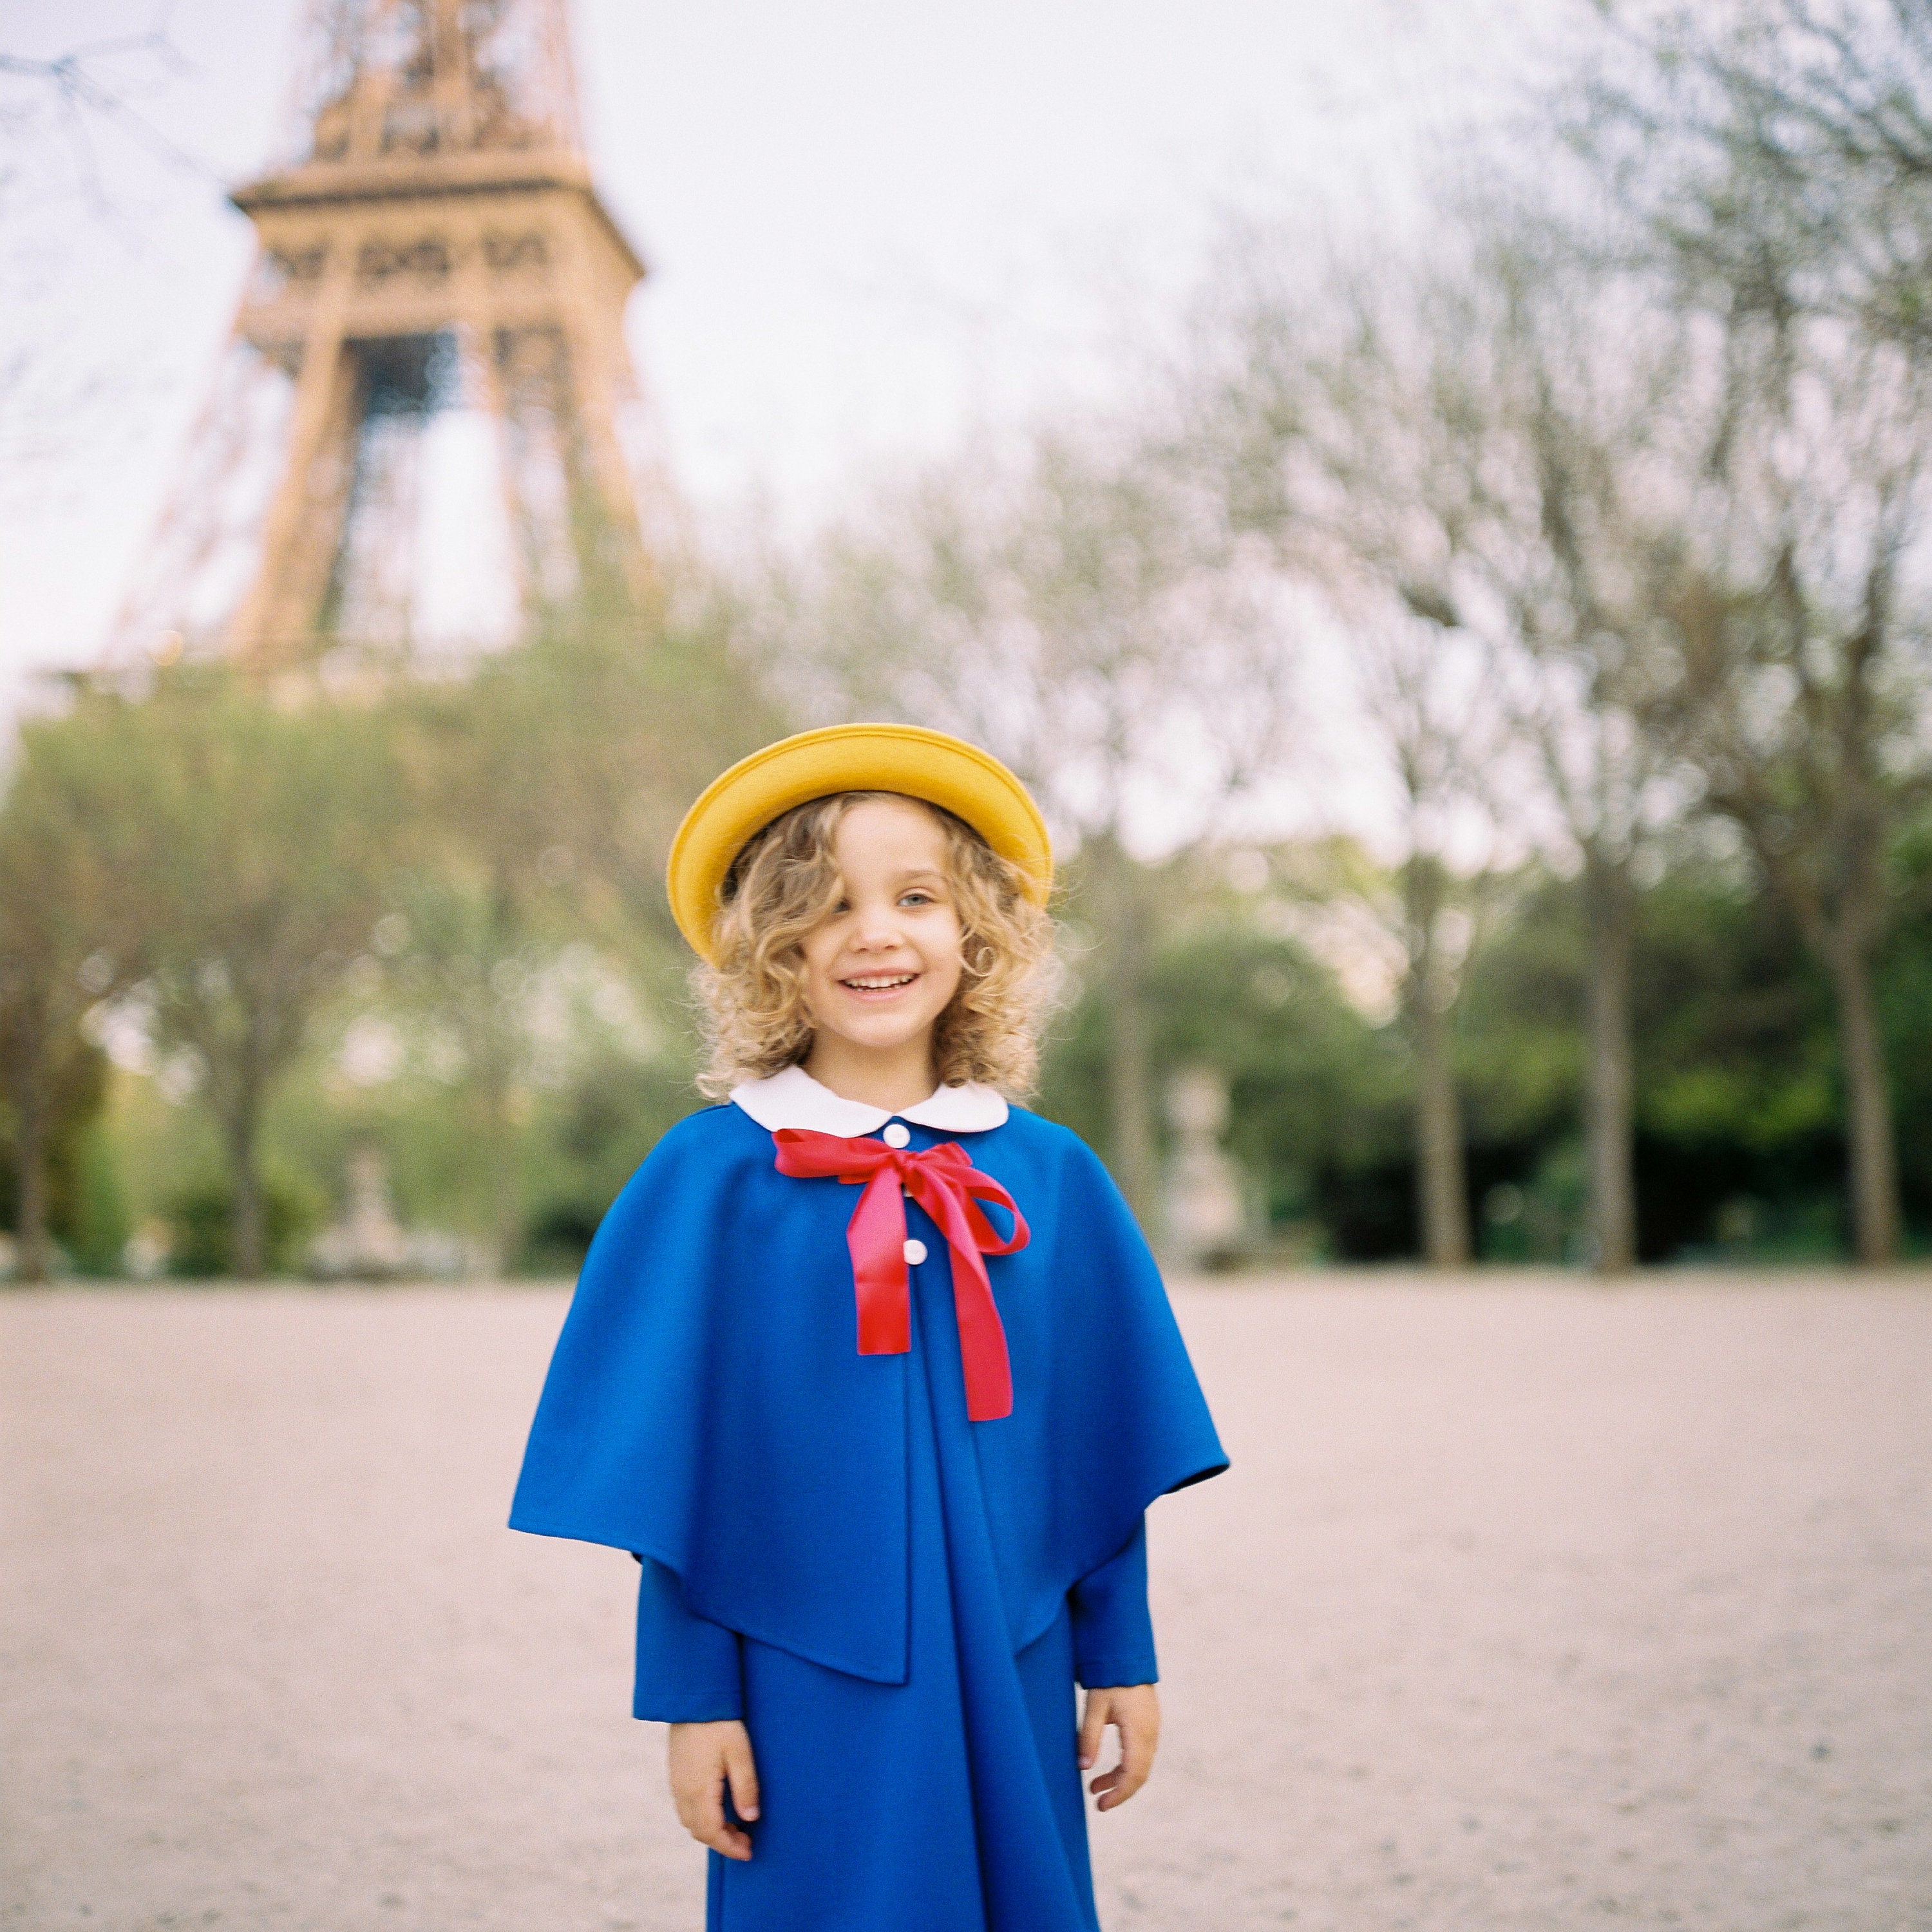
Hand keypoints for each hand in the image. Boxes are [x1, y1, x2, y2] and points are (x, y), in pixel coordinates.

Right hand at [667, 1719, 758, 1859]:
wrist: (692, 1699)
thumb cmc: (719, 1724)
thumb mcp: (740, 1753)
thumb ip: (745, 1787)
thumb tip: (750, 1819)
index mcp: (699, 1790)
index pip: (712, 1832)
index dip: (730, 1847)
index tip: (748, 1852)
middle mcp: (683, 1791)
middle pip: (699, 1831)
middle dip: (722, 1842)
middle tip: (746, 1841)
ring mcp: (676, 1783)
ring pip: (690, 1821)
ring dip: (711, 1831)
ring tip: (735, 1827)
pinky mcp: (675, 1774)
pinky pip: (685, 1808)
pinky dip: (701, 1817)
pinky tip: (718, 1808)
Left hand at [1078, 1683, 1159, 1810]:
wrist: (1127, 1655)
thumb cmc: (1109, 1679)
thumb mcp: (1095, 1707)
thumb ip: (1089, 1737)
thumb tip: (1084, 1768)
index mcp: (1139, 1730)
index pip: (1134, 1773)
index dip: (1119, 1793)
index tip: (1101, 1805)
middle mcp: (1150, 1733)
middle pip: (1140, 1774)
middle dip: (1119, 1791)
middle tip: (1098, 1804)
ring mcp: (1152, 1729)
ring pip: (1140, 1765)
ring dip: (1119, 1779)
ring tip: (1094, 1788)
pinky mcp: (1148, 1725)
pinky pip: (1140, 1754)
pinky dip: (1124, 1766)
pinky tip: (1106, 1770)